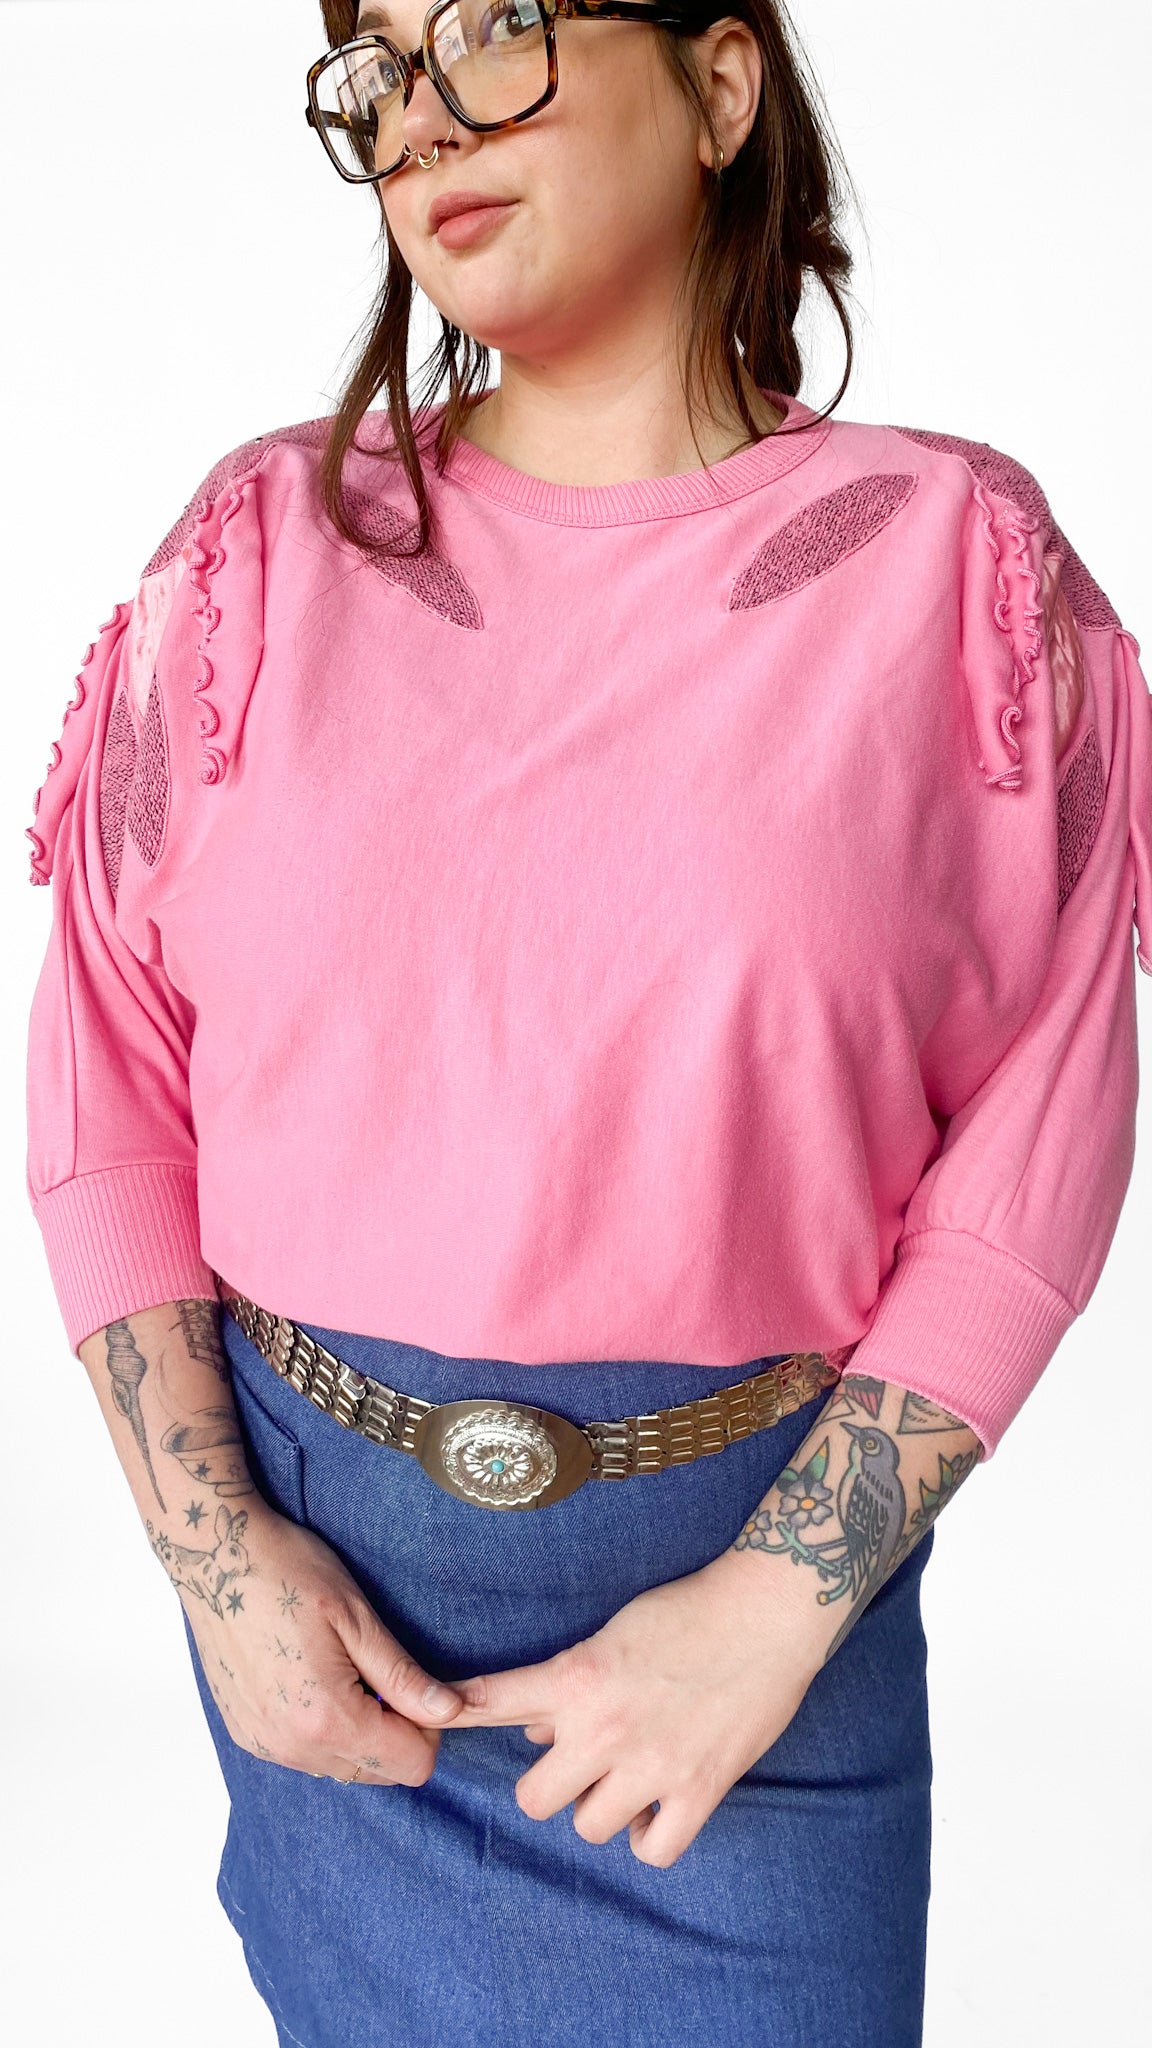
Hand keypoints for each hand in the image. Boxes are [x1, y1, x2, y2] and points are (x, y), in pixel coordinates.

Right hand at [152, 1495, 465, 1783]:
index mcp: (326, 1718)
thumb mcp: (356, 1616)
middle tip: (380, 1672)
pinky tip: (313, 1678)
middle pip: (377, 1773)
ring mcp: (264, 1743)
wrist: (213, 1557)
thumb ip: (403, 1676)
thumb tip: (449, 1713)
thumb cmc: (286, 1572)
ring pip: (340, 1766)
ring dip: (357, 1732)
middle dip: (394, 1732)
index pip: (410, 1765)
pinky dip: (322, 1730)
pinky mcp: (246, 1734)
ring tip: (343, 1671)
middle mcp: (291, 1746)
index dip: (428, 1727)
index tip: (415, 1686)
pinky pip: (304, 1754)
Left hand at [446, 1550, 827, 1865]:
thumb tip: (536, 1735)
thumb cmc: (686, 1611)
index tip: (426, 1723)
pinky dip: (650, 1838)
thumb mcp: (611, 1633)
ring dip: (602, 1808)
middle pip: (534, 1799)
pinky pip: (653, 1851)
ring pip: (589, 1827)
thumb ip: (566, 1682)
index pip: (492, 1702)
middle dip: (550, 1784)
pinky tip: (657, 1811)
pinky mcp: (698, 1791)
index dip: (452, 1716)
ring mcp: (651, 1766)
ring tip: (627, 1780)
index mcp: (576, 1678)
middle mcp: (604, 1729)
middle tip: (576, 1766)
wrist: (765, 1613)